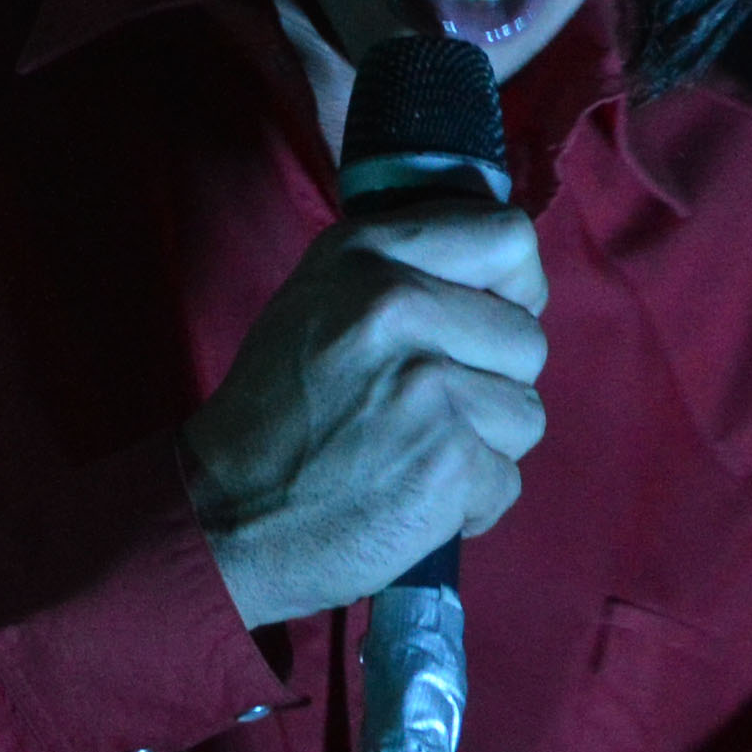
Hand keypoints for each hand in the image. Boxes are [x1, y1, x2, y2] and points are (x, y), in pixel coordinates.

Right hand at [182, 203, 546, 631]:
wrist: (225, 514)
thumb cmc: (276, 413)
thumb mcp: (318, 300)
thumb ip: (402, 270)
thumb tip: (503, 273)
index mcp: (368, 254)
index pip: (508, 236)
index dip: (515, 287)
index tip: (486, 324)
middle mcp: (400, 306)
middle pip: (527, 338)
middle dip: (492, 385)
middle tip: (423, 412)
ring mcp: (428, 386)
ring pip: (526, 413)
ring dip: (483, 446)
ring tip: (412, 455)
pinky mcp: (448, 461)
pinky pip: (508, 479)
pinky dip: (469, 503)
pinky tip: (411, 497)